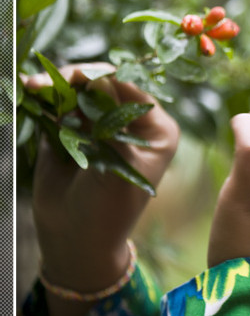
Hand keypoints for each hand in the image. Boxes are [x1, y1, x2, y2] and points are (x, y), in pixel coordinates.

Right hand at [26, 64, 179, 293]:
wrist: (77, 240)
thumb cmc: (108, 209)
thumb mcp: (116, 166)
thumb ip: (109, 122)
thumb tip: (100, 79)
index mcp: (155, 130)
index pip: (130, 91)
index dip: (100, 78)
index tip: (72, 76)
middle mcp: (130, 122)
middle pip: (102, 86)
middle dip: (72, 79)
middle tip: (40, 83)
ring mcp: (100, 125)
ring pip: (77, 93)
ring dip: (54, 86)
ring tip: (32, 86)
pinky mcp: (71, 132)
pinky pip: (58, 108)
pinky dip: (43, 99)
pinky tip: (28, 90)